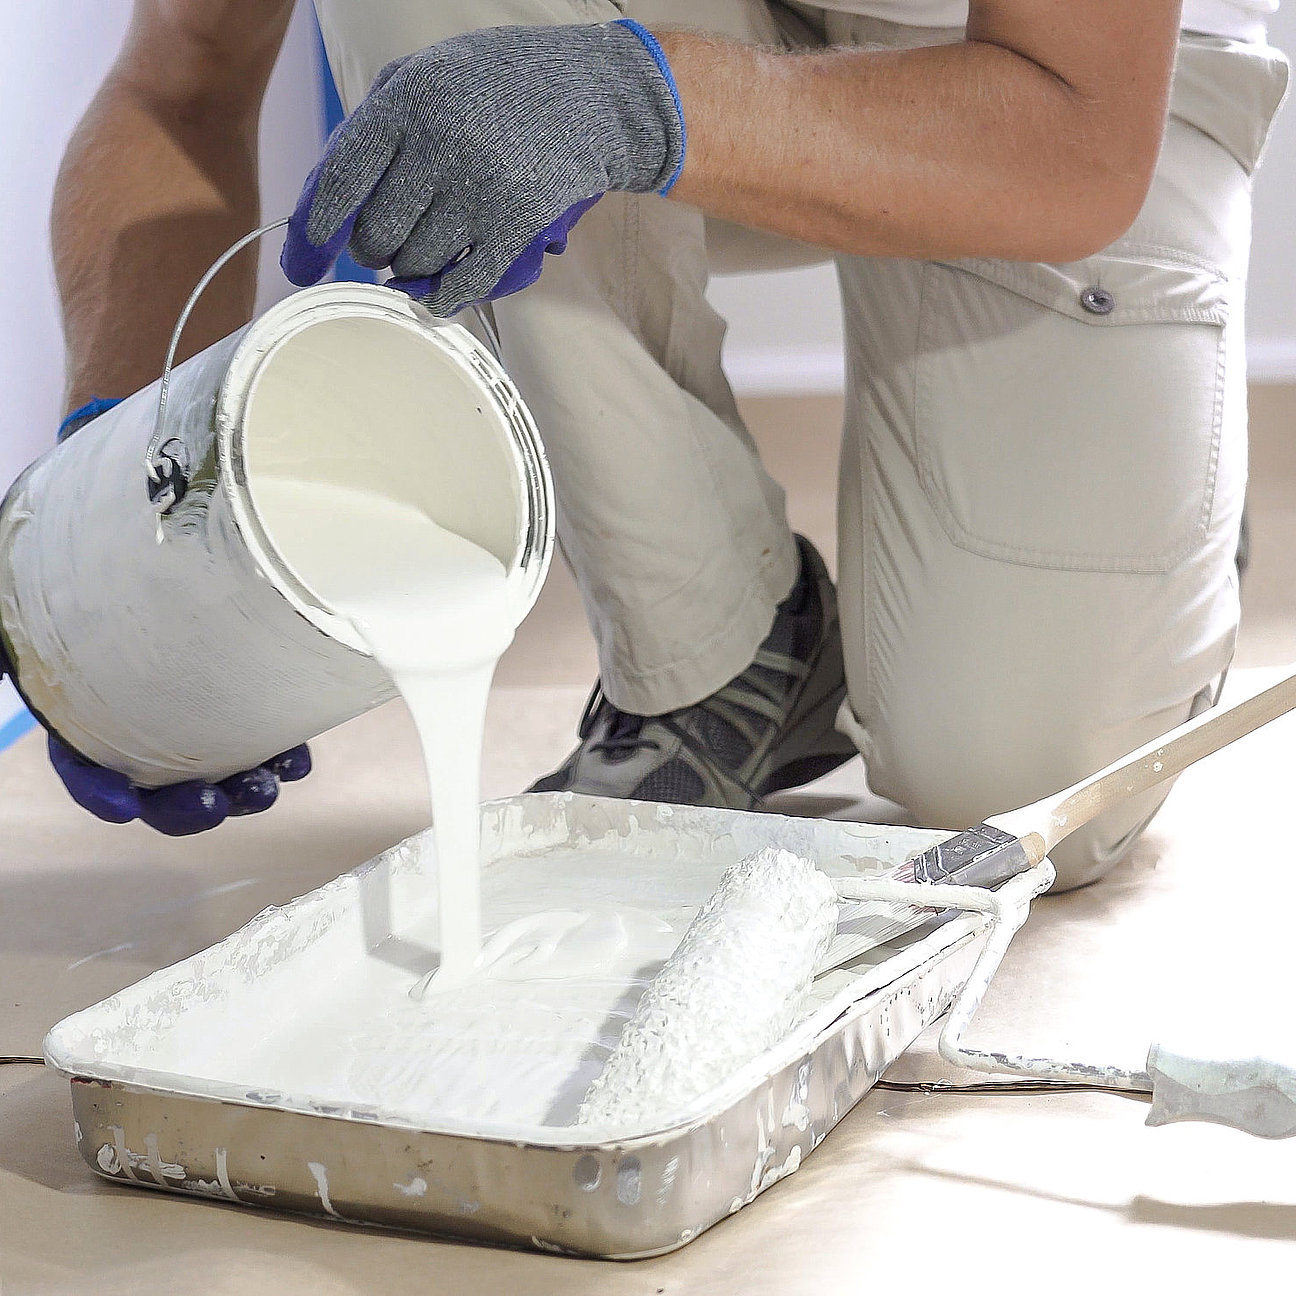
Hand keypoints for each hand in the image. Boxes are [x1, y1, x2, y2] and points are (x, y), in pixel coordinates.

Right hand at [1, 400, 314, 835]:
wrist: (182, 498)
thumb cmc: (124, 506)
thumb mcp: (90, 509)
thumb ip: (77, 509)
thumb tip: (80, 441)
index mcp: (89, 678)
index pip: (79, 751)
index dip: (96, 786)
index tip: (123, 803)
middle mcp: (143, 696)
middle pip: (155, 777)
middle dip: (187, 804)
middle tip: (223, 802)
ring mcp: (201, 694)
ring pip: (217, 767)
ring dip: (244, 788)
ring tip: (272, 784)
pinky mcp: (252, 683)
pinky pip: (264, 735)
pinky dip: (279, 753)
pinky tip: (297, 756)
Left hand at [281, 20, 683, 315]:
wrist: (591, 96)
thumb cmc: (495, 86)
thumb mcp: (425, 75)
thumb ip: (374, 126)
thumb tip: (326, 202)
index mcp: (409, 101)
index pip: (343, 180)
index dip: (315, 230)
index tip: (303, 262)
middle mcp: (442, 145)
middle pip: (376, 233)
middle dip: (371, 248)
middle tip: (383, 244)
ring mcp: (483, 189)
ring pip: (416, 263)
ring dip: (409, 269)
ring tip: (421, 250)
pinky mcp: (518, 225)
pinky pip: (464, 283)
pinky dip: (443, 297)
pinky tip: (438, 292)